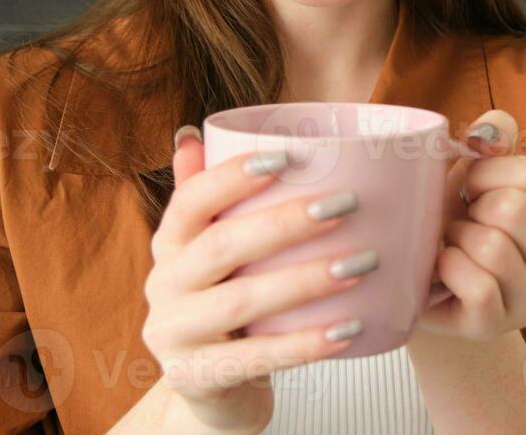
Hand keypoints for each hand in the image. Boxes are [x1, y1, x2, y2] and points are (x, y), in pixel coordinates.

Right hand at [139, 126, 373, 433]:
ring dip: (306, 279)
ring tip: (362, 263)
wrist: (209, 393)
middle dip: (285, 222)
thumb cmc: (224, 310)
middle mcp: (163, 285)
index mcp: (170, 244)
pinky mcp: (197, 378)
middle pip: (221, 246)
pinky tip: (350, 328)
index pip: (191, 200)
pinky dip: (306, 344)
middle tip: (347, 204)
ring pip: (241, 301)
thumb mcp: (210, 256)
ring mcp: (175, 336)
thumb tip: (194, 132)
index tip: (287, 157)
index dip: (233, 176)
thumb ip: (207, 199)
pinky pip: (256, 359)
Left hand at [415, 109, 525, 341]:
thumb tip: (488, 134)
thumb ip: (491, 137)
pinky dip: (448, 269)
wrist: (421, 282)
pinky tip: (443, 271)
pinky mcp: (497, 324)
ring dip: (456, 239)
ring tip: (452, 246)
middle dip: (472, 209)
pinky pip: (477, 285)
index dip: (487, 172)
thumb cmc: (453, 218)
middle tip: (461, 222)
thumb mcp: (474, 171)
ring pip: (494, 248)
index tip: (470, 188)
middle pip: (516, 210)